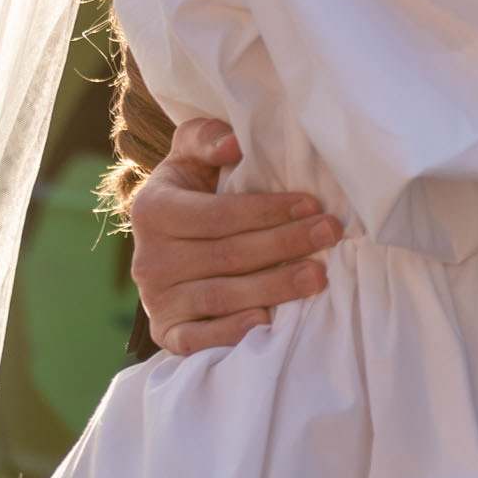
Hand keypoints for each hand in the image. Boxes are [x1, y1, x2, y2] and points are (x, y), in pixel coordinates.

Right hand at [128, 119, 340, 355]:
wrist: (165, 239)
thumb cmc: (192, 189)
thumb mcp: (190, 154)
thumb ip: (207, 138)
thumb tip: (233, 143)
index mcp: (153, 210)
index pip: (218, 215)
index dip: (267, 211)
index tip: (312, 204)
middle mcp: (149, 258)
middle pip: (227, 256)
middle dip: (284, 244)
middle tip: (329, 235)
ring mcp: (156, 299)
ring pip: (221, 296)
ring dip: (274, 288)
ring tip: (318, 276)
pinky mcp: (167, 333)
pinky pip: (197, 340)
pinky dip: (230, 334)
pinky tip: (266, 323)